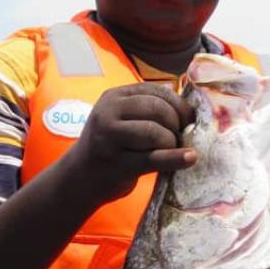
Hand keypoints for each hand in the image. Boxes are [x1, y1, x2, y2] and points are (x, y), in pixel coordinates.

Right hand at [70, 83, 196, 201]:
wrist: (79, 178)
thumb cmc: (110, 146)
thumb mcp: (121, 119)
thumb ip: (147, 109)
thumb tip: (189, 108)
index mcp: (114, 97)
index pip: (155, 91)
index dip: (179, 104)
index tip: (189, 119)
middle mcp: (108, 113)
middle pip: (158, 109)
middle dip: (177, 123)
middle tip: (182, 136)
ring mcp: (109, 139)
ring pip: (156, 132)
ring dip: (173, 142)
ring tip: (174, 150)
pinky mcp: (117, 164)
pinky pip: (153, 158)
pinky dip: (175, 158)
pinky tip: (190, 158)